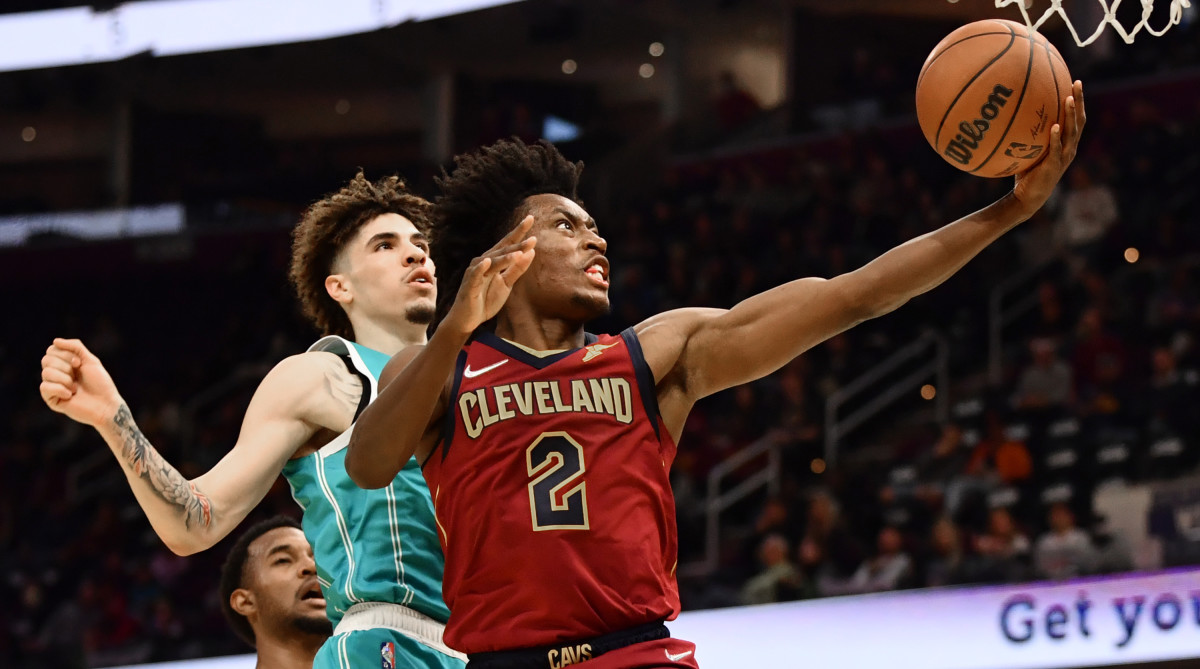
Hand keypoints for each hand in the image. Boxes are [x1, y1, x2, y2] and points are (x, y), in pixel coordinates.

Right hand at [40, 338, 122, 426]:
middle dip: (65, 366)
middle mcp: (57, 374)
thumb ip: (75, 347)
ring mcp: (53, 386)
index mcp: (65, 363)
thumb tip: (55, 341)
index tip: (79, 363)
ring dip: (65, 378)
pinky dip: (59, 389)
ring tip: (75, 387)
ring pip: (45, 373)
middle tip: (77, 375)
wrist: (106, 404)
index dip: (64, 354)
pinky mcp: (52, 399)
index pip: (51, 350)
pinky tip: (70, 395)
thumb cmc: (100, 383)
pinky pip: (44, 387)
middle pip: (46, 360)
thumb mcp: (90, 360)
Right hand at [441, 216, 537, 335]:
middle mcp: (483, 262)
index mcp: (493, 261)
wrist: (468, 319)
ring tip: (519, 252)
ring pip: (492, 262)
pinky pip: (475, 275)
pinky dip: (480, 268)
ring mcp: (475, 273)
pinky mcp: (468, 285)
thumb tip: (531, 251)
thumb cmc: (485, 299)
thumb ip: (517, 269)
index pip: (508, 243)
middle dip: (517, 244)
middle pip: (502, 250)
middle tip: (533, 238)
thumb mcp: (506, 284)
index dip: (519, 231)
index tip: (530, 218)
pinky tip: (487, 262)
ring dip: (505, 257)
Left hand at [1013, 80, 1086, 212]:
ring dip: (1070, 115)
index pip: (1077, 118)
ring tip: (1068, 99)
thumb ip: (1028, 134)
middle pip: (1079, 121)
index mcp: (1067, 144)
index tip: (1076, 82)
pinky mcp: (1053, 167)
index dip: (1079, 101)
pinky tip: (1055, 127)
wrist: (1027, 198)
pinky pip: (1056, 150)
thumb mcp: (1030, 150)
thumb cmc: (1027, 173)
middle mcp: (1070, 148)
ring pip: (1072, 133)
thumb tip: (1011, 114)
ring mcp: (1063, 158)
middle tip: (1077, 83)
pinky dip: (1057, 138)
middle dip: (1079, 101)